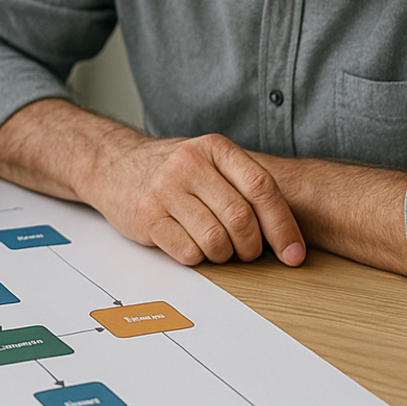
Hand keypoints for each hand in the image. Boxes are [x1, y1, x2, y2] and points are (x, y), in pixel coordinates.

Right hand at [80, 132, 305, 266]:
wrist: (113, 164)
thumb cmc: (172, 170)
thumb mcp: (208, 160)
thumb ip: (243, 183)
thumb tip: (287, 232)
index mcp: (214, 148)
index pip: (262, 188)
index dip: (283, 226)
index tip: (293, 252)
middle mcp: (190, 164)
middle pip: (241, 219)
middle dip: (251, 247)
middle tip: (247, 253)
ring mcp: (166, 190)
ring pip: (216, 240)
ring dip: (224, 256)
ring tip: (217, 248)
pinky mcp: (147, 216)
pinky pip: (188, 252)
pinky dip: (197, 258)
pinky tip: (191, 245)